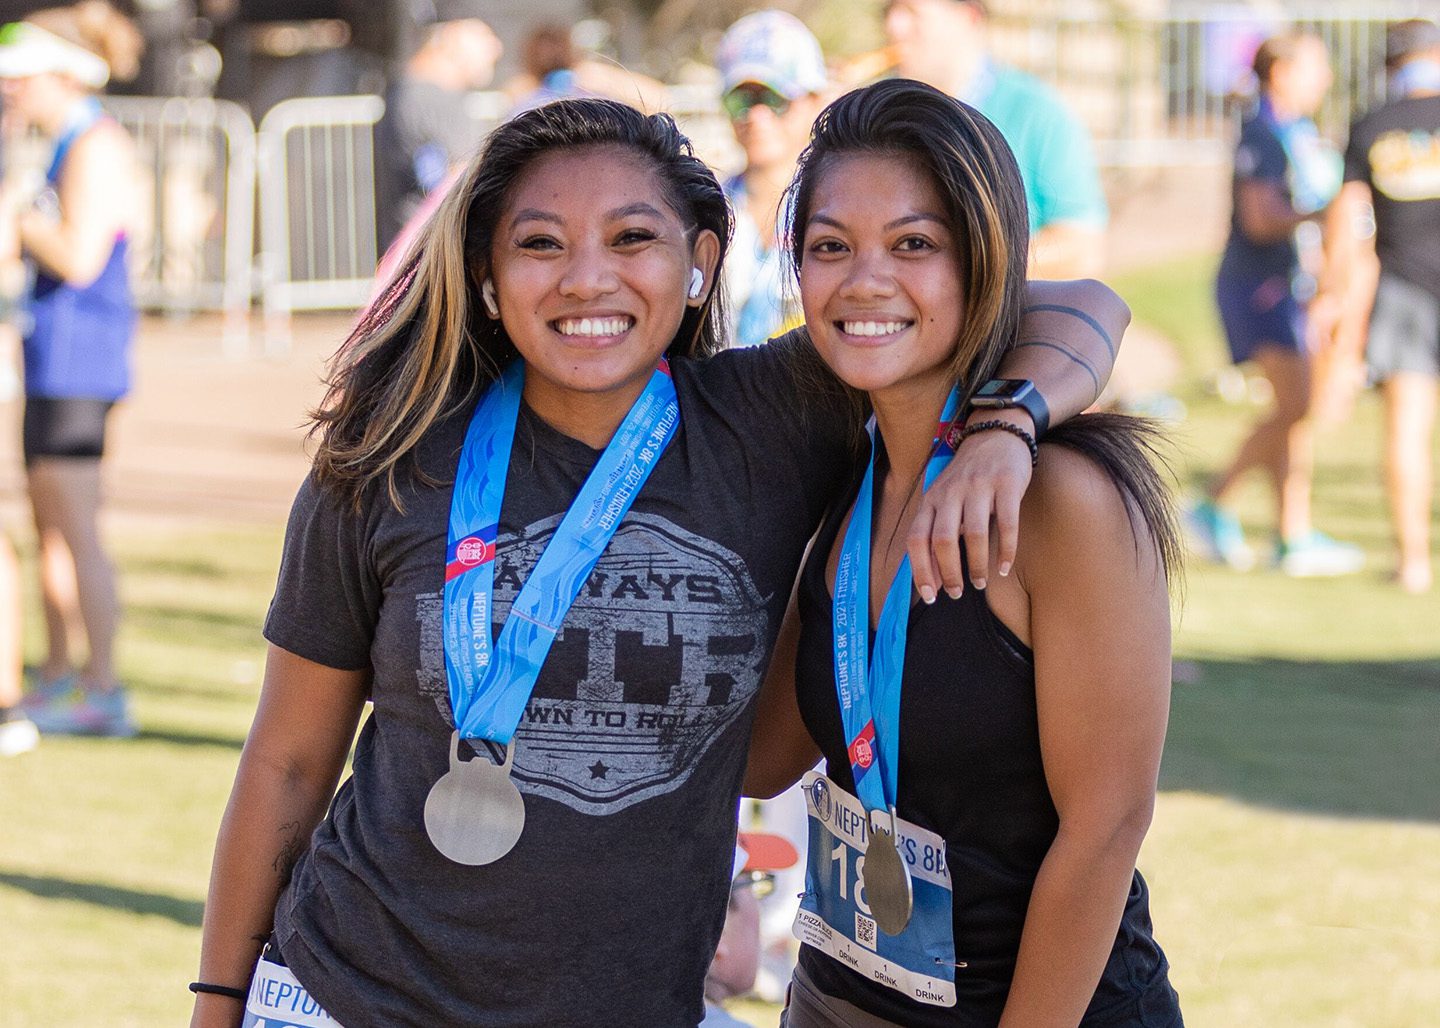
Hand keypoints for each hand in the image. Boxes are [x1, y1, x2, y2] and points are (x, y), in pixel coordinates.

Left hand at [907, 409, 1034, 599]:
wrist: (996, 435)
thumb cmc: (967, 478)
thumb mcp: (943, 500)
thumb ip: (936, 533)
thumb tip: (932, 579)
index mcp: (931, 499)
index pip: (916, 539)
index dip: (920, 570)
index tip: (929, 596)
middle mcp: (951, 493)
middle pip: (942, 540)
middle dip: (949, 573)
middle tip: (957, 592)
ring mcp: (979, 487)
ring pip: (974, 535)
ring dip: (976, 565)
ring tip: (981, 582)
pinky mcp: (1007, 485)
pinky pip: (1007, 524)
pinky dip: (1006, 550)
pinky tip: (1004, 567)